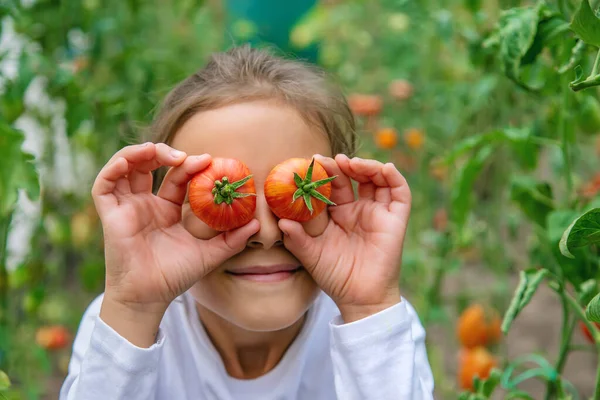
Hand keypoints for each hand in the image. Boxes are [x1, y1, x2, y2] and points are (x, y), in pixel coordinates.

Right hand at [92, 143, 258, 313]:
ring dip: (139, 153)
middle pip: (150, 165)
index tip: (207, 161)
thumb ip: (232, 240)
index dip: (189, 166)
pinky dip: (112, 169)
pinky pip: (103, 186)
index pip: (177, 177)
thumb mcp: (209, 254)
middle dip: (165, 153)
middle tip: (185, 156)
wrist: (150, 298)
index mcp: (166, 209)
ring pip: (125, 167)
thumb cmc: (175, 277)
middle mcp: (145, 204)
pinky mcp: (110, 214)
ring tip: (158, 150)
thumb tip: (257, 224)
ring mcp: (127, 207)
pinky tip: (126, 161)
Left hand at [278, 154, 409, 321]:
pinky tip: (383, 168)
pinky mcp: (395, 219)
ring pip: (377, 179)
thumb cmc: (335, 277)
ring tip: (351, 163)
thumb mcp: (311, 256)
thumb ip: (296, 239)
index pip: (332, 185)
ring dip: (366, 165)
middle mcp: (359, 209)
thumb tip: (281, 221)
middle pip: (353, 177)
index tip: (312, 162)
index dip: (324, 173)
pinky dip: (394, 177)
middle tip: (328, 160)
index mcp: (338, 214)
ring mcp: (378, 212)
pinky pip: (400, 193)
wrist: (360, 299)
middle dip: (342, 165)